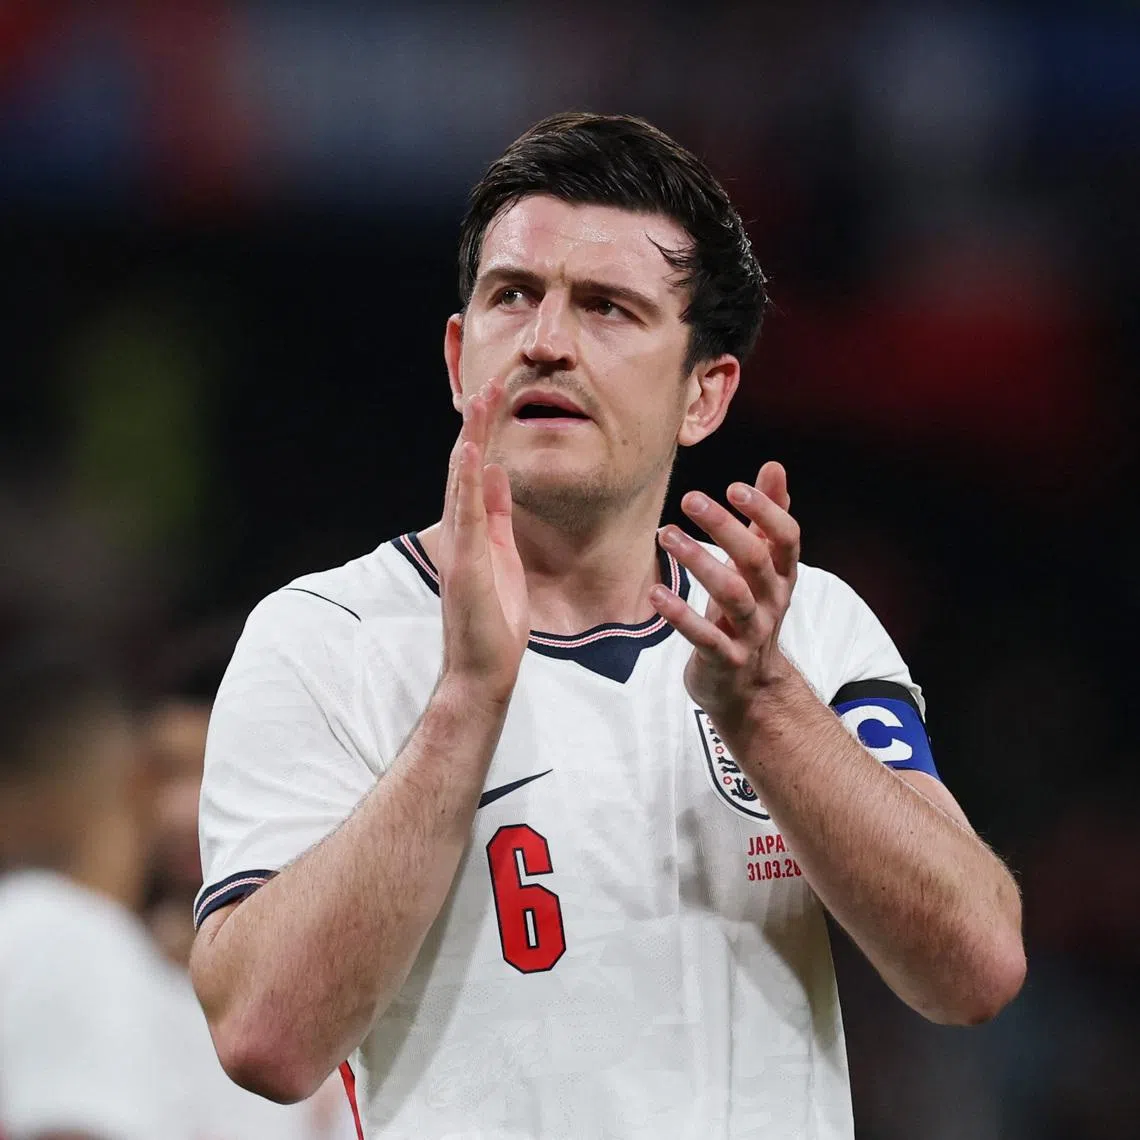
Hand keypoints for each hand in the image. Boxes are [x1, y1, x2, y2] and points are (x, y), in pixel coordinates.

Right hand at [435, 379, 528, 707]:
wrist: (484, 669)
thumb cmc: (494, 619)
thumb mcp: (503, 554)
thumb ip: (497, 514)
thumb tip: (497, 471)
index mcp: (473, 528)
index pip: (475, 470)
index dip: (483, 432)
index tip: (495, 396)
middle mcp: (460, 531)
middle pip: (463, 467)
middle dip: (475, 425)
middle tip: (487, 383)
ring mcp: (459, 547)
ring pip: (461, 482)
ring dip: (469, 440)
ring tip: (479, 402)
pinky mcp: (465, 565)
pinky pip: (465, 516)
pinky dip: (466, 481)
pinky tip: (471, 450)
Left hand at [650, 461, 799, 734]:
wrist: (749, 689)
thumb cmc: (749, 613)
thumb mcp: (762, 567)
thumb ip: (766, 519)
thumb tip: (775, 467)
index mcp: (781, 576)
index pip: (786, 538)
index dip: (767, 512)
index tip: (736, 487)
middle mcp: (772, 602)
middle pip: (755, 560)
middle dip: (725, 527)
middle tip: (690, 498)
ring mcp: (751, 633)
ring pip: (731, 594)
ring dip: (698, 561)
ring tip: (665, 534)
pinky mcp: (725, 659)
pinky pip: (705, 636)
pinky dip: (681, 615)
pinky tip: (655, 592)